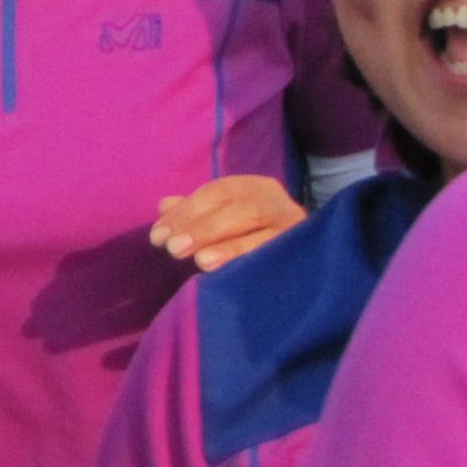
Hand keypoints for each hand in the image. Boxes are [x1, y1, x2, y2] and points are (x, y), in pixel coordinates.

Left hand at [151, 174, 302, 272]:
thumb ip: (194, 212)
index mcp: (257, 188)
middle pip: (243, 211)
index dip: (186, 212)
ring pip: (265, 237)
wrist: (308, 261)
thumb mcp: (222, 218)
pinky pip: (279, 262)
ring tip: (200, 261)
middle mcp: (282, 205)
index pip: (219, 192)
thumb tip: (164, 206)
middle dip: (204, 229)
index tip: (157, 236)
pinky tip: (233, 277)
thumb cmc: (251, 236)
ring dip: (230, 249)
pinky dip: (254, 268)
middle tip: (173, 249)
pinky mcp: (306, 258)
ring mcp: (297, 232)